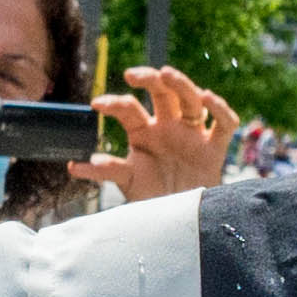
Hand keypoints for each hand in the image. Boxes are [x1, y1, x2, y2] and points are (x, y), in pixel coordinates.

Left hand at [82, 64, 241, 203]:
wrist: (181, 222)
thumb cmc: (153, 198)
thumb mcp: (127, 182)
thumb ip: (107, 171)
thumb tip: (73, 166)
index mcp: (143, 132)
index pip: (128, 108)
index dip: (113, 103)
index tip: (97, 105)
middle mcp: (168, 127)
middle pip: (161, 92)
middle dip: (148, 78)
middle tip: (132, 75)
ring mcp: (192, 135)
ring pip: (191, 99)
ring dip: (180, 84)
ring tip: (167, 74)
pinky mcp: (214, 149)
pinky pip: (223, 124)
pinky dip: (220, 109)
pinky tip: (208, 98)